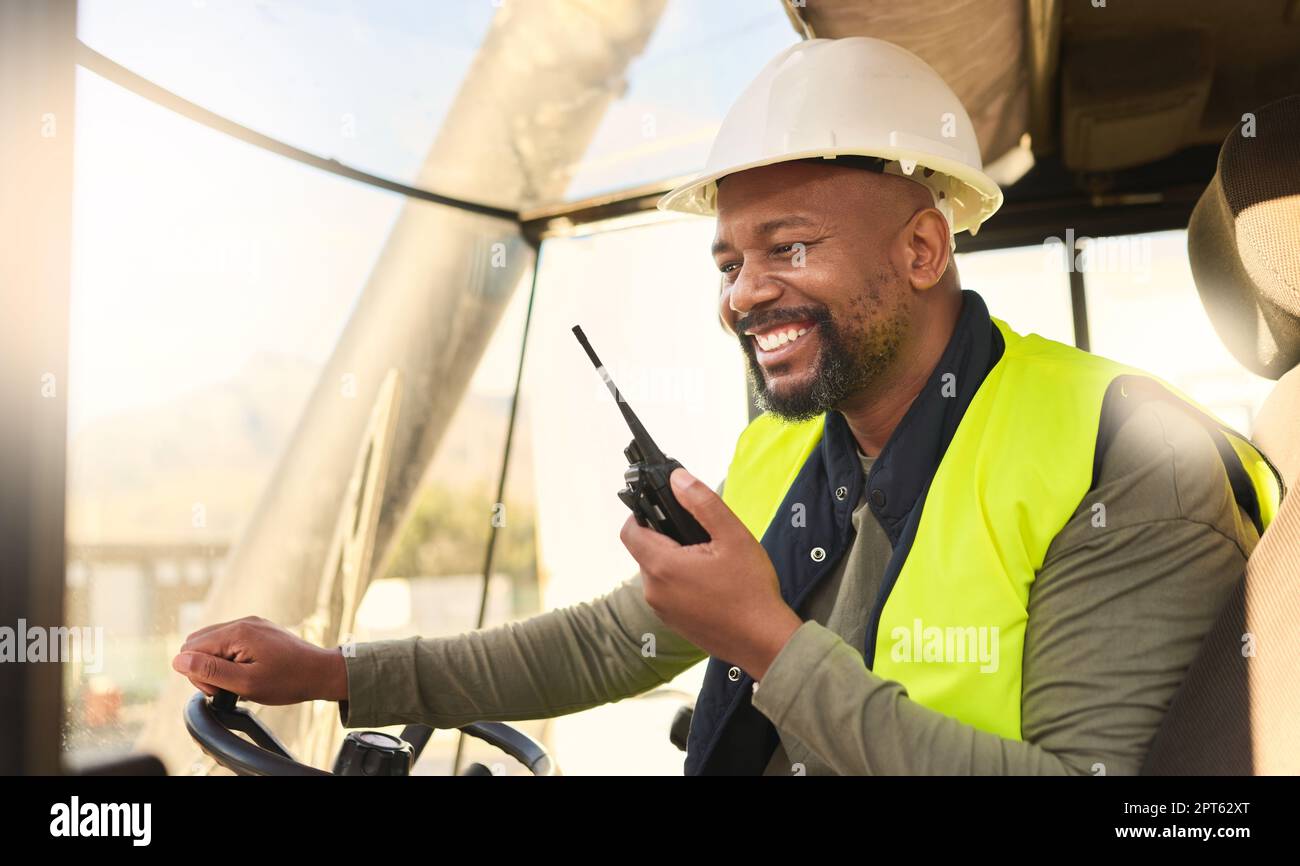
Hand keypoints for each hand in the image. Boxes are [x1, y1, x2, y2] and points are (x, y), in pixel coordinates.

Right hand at [172, 616, 347, 704]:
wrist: (321, 673)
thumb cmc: (287, 681)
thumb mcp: (245, 683)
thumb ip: (210, 671)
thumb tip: (177, 660)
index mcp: (237, 632)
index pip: (190, 649)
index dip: (198, 674)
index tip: (220, 689)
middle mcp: (242, 621)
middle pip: (197, 644)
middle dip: (204, 668)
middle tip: (229, 687)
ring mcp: (251, 624)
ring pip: (211, 644)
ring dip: (217, 665)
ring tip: (239, 680)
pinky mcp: (258, 630)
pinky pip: (228, 642)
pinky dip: (229, 659)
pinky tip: (245, 672)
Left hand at [619, 468, 801, 679]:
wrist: (765, 642)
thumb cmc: (752, 591)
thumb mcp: (733, 536)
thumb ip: (702, 502)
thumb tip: (678, 478)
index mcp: (663, 567)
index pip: (629, 531)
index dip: (642, 513)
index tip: (664, 508)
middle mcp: (654, 591)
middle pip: (644, 550)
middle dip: (665, 536)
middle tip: (698, 534)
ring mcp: (662, 611)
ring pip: (656, 571)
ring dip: (674, 559)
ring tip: (708, 558)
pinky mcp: (673, 624)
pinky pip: (667, 592)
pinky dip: (681, 581)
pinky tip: (710, 582)